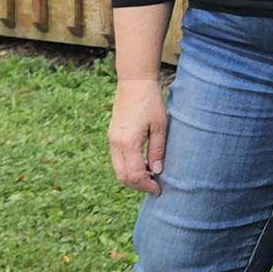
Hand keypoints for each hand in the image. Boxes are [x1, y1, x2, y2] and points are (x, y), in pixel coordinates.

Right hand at [110, 77, 168, 192]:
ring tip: (151, 174)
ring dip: (133, 176)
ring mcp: (112, 139)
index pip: (134, 175)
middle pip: (123, 176)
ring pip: (118, 169)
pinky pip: (117, 159)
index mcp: (128, 143)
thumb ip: (157, 151)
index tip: (159, 189)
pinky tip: (143, 162)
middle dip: (138, 185)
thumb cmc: (150, 102)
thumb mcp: (160, 127)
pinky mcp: (113, 135)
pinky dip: (128, 166)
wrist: (134, 82)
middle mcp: (116, 144)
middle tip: (155, 185)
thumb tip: (157, 171)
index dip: (147, 186)